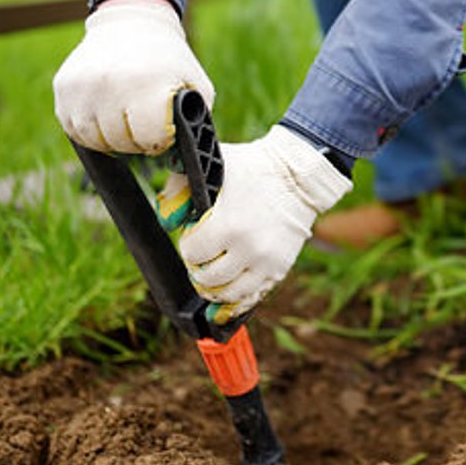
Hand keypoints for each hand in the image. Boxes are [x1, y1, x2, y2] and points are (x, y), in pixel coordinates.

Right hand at [53, 0, 214, 154]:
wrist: (130, 25)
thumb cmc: (168, 62)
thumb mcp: (195, 85)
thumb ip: (195, 121)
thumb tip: (184, 157)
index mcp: (147, 84)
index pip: (150, 137)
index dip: (159, 140)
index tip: (163, 130)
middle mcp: (110, 84)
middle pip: (122, 142)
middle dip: (137, 141)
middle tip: (144, 125)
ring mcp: (82, 86)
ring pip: (95, 139)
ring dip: (113, 139)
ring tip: (127, 120)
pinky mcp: (63, 87)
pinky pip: (73, 128)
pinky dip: (91, 131)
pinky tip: (106, 116)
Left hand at [159, 126, 352, 323]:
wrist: (298, 177)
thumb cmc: (252, 169)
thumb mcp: (213, 168)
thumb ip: (179, 189)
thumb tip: (167, 222)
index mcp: (228, 226)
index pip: (192, 255)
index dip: (189, 246)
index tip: (195, 235)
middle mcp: (249, 249)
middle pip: (208, 279)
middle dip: (199, 267)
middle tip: (203, 255)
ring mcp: (267, 262)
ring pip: (229, 294)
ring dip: (215, 287)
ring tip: (213, 273)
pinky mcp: (280, 268)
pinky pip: (252, 296)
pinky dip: (237, 296)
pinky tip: (229, 286)